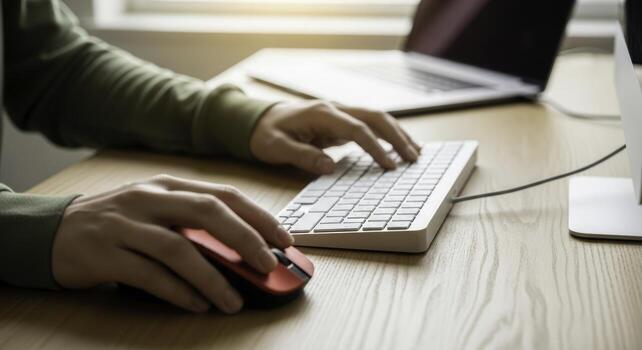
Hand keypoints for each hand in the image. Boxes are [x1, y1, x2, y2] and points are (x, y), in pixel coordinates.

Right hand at [52, 175, 292, 313]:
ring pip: (179, 248)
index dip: (258, 216)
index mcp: (167, 185)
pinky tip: (198, 305)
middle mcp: (148, 199)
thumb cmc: (117, 221)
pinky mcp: (105, 254)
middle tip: (269, 266)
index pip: (223, 195)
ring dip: (213, 278)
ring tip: (234, 301)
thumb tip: (243, 246)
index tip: (284, 238)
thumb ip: (191, 220)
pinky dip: (179, 292)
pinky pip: (150, 276)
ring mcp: (125, 224)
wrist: (52, 231)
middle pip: (208, 212)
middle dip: (246, 239)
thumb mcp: (154, 209)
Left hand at [250, 101, 420, 174]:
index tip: (389, 166)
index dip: (375, 147)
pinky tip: (399, 146)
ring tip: (416, 153)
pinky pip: (370, 126)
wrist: (257, 119)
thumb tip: (329, 167)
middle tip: (414, 158)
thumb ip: (302, 155)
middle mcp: (334, 109)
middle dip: (397, 136)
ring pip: (376, 118)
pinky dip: (387, 135)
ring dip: (397, 134)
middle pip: (375, 117)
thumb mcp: (276, 147)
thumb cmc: (265, 133)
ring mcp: (339, 114)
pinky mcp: (340, 122)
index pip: (356, 129)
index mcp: (321, 113)